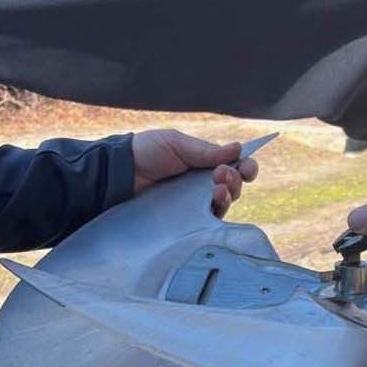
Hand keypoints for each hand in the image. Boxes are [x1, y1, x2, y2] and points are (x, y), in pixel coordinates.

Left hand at [131, 128, 257, 214]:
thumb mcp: (175, 144)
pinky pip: (206, 222)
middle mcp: (202, 184)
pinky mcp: (184, 221)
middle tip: (221, 174)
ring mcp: (194, 204)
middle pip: (233, 187)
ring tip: (217, 190)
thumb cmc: (144, 152)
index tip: (248, 168)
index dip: (246, 168)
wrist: (118, 173)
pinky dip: (214, 215)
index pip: (233, 166)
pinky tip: (211, 207)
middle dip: (235, 180)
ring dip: (228, 196)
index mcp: (203, 163)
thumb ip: (205, 150)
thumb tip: (238, 149)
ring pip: (223, 204)